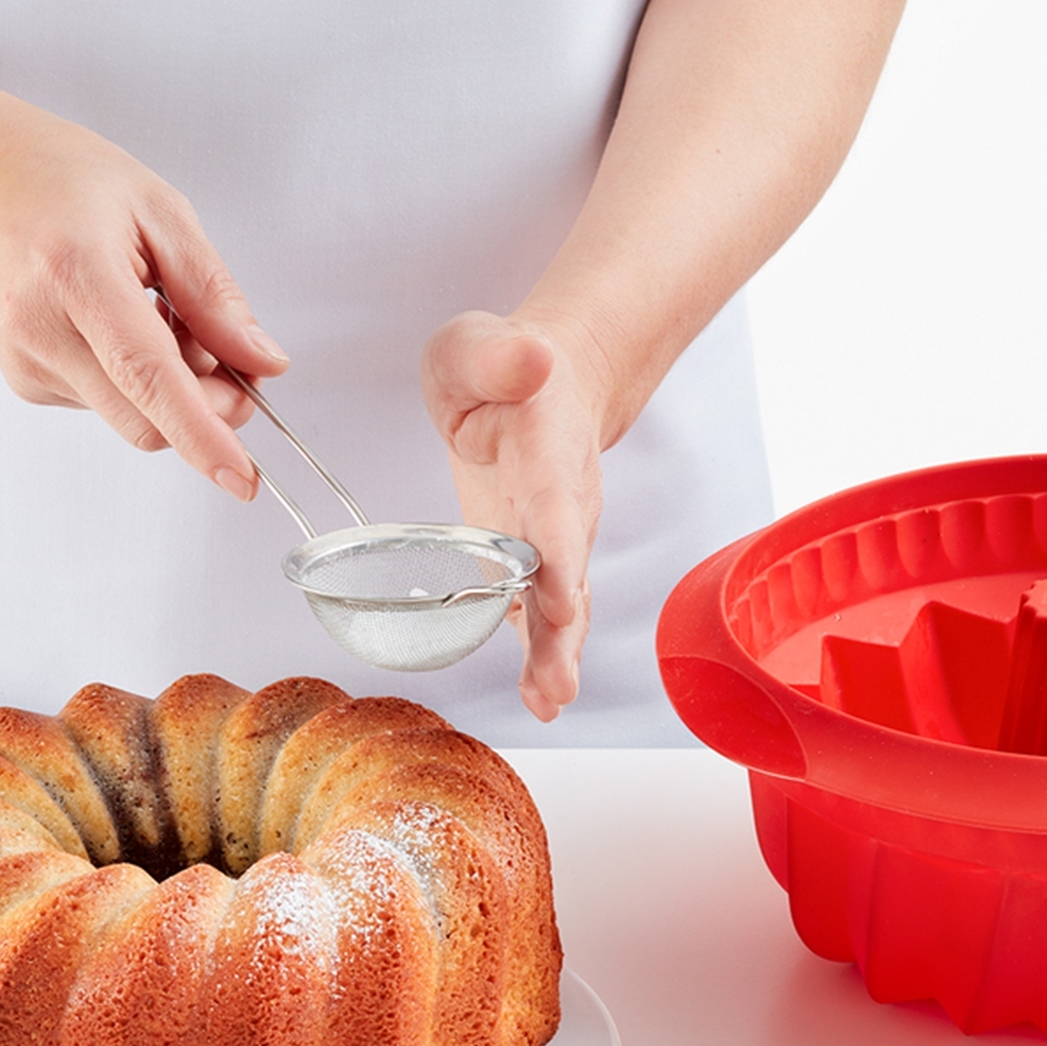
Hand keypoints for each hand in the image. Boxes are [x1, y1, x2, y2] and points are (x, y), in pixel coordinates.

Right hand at [0, 87, 285, 495]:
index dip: (201, 433)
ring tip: (157, 313)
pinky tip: (119, 325)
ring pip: (131, 417)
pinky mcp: (24, 381)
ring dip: (169, 388)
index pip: (148, 376)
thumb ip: (214, 295)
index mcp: (76, 275)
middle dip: (206, 408)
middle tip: (228, 356)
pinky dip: (134, 382)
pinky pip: (106, 404)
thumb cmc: (54, 177)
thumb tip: (261, 362)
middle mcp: (40, 329)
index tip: (239, 476)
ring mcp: (25, 362)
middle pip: (146, 418)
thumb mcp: (159, 211)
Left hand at [420, 311, 608, 721]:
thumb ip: (501, 354)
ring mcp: (552, 539)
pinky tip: (540, 698)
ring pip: (562, 604)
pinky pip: (542, 615)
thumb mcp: (479, 344)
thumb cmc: (501, 366)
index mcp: (545, 452)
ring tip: (549, 701)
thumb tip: (531, 356)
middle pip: (566, 574)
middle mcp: (560, 505)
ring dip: (556, 656)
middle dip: (562, 631)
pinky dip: (542, 656)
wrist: (545, 384)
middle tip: (559, 684)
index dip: (558, 554)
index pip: (554, 506)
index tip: (561, 599)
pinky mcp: (533, 562)